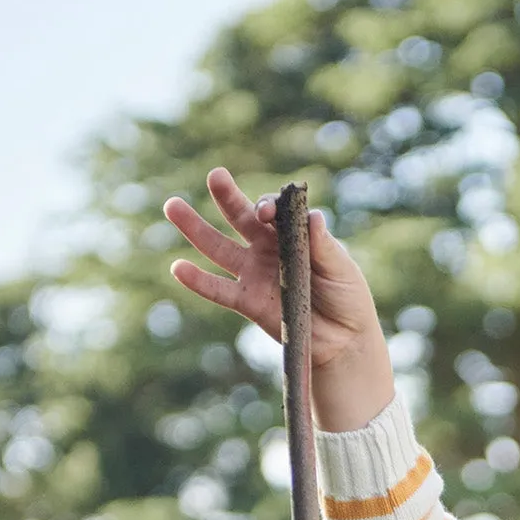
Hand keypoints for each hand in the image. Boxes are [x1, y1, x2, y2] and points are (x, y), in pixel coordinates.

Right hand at [162, 168, 395, 429]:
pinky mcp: (248, 302)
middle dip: (227, 197)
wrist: (344, 342)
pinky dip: (198, 281)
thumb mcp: (342, 269)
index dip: (268, 207)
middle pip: (240, 218)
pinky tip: (178, 268)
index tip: (267, 213)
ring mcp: (254, 273)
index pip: (273, 211)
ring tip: (172, 206)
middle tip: (215, 176)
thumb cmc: (347, 298)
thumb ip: (324, 246)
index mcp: (291, 233)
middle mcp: (268, 248)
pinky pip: (219, 290)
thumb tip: (314, 216)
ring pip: (219, 247)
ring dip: (195, 228)